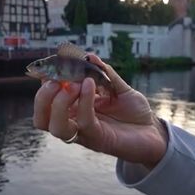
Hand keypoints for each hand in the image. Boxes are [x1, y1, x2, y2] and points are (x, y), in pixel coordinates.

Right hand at [33, 55, 167, 168]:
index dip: (43, 82)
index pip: (45, 100)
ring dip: (58, 103)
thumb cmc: (134, 112)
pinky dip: (84, 101)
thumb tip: (88, 55)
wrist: (153, 133)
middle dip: (42, 97)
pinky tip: (90, 84)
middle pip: (40, 118)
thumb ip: (103, 73)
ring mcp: (84, 133)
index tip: (54, 63)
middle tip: (56, 79)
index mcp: (72, 110)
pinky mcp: (99, 139)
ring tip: (74, 84)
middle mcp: (73, 123)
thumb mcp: (118, 87)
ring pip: (54, 126)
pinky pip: (83, 121)